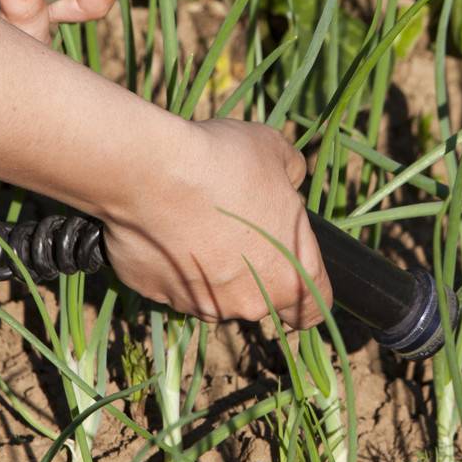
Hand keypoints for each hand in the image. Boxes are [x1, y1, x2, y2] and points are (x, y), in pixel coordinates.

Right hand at [101, 118, 332, 328]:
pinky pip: (172, 282)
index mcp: (289, 276)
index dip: (307, 288)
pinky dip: (171, 261)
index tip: (293, 264)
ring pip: (213, 292)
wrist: (148, 170)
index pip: (313, 309)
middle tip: (235, 221)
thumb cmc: (225, 163)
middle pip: (258, 295)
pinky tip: (163, 225)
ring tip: (194, 217)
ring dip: (209, 266)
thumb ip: (292, 173)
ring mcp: (199, 304)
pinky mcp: (155, 295)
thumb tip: (289, 180)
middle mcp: (247, 302)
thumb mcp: (277, 152)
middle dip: (251, 265)